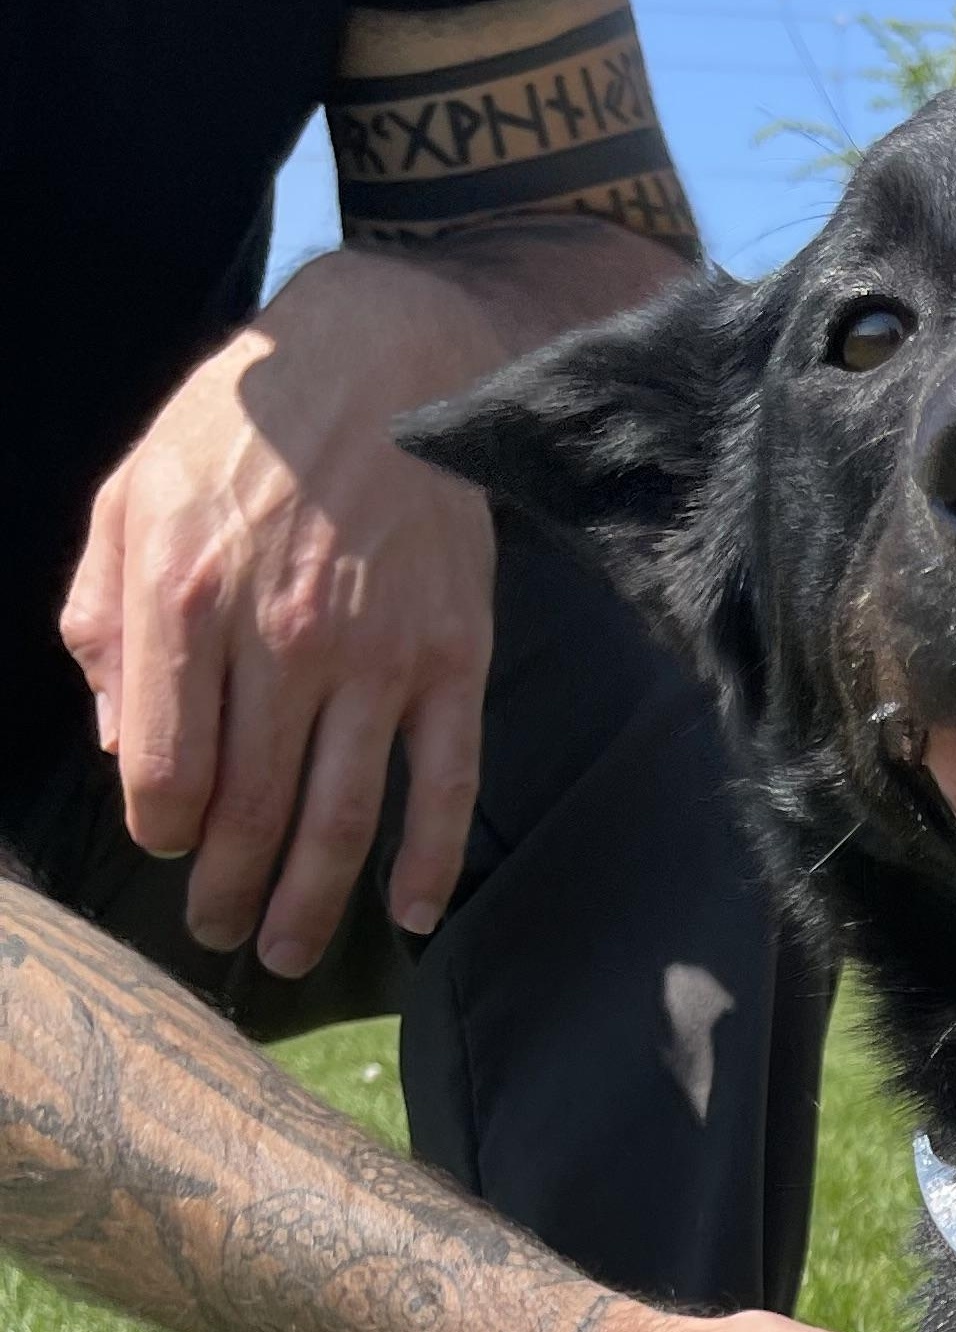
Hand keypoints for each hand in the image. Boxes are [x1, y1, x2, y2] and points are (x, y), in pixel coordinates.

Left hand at [60, 248, 529, 975]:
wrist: (384, 361)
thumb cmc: (242, 429)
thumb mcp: (134, 494)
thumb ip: (107, 618)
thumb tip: (122, 745)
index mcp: (185, 591)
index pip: (167, 762)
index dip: (163, 828)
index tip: (170, 848)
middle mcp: (281, 635)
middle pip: (251, 806)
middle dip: (230, 887)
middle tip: (221, 933)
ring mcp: (378, 655)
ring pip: (341, 814)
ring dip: (314, 900)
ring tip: (291, 951)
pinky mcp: (453, 658)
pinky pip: (446, 781)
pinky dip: (430, 857)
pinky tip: (412, 912)